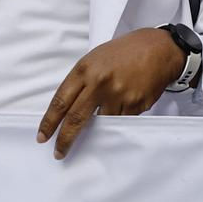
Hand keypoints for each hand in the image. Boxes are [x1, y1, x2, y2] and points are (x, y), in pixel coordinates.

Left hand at [36, 27, 184, 157]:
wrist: (159, 48)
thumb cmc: (124, 53)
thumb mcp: (95, 59)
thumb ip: (80, 82)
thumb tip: (67, 110)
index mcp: (85, 70)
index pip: (61, 102)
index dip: (49, 123)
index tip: (43, 136)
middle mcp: (100, 83)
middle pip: (76, 119)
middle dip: (65, 140)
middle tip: (58, 152)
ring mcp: (119, 95)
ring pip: (101, 124)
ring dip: (98, 129)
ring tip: (102, 121)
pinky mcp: (136, 105)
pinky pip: (121, 121)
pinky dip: (118, 119)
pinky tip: (124, 105)